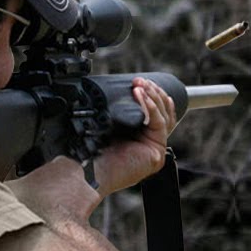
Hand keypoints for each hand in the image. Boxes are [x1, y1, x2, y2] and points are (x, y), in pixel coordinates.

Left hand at [91, 77, 178, 195]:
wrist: (85, 170)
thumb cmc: (89, 152)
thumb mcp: (107, 124)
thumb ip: (119, 112)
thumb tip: (126, 90)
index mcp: (137, 140)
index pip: (153, 115)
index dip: (151, 96)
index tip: (141, 82)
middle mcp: (147, 146)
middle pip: (163, 113)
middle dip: (153, 93)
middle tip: (140, 80)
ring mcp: (154, 150)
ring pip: (165, 117)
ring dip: (153, 96)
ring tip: (141, 84)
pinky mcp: (156, 153)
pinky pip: (160, 123)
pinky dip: (151, 107)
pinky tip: (141, 95)